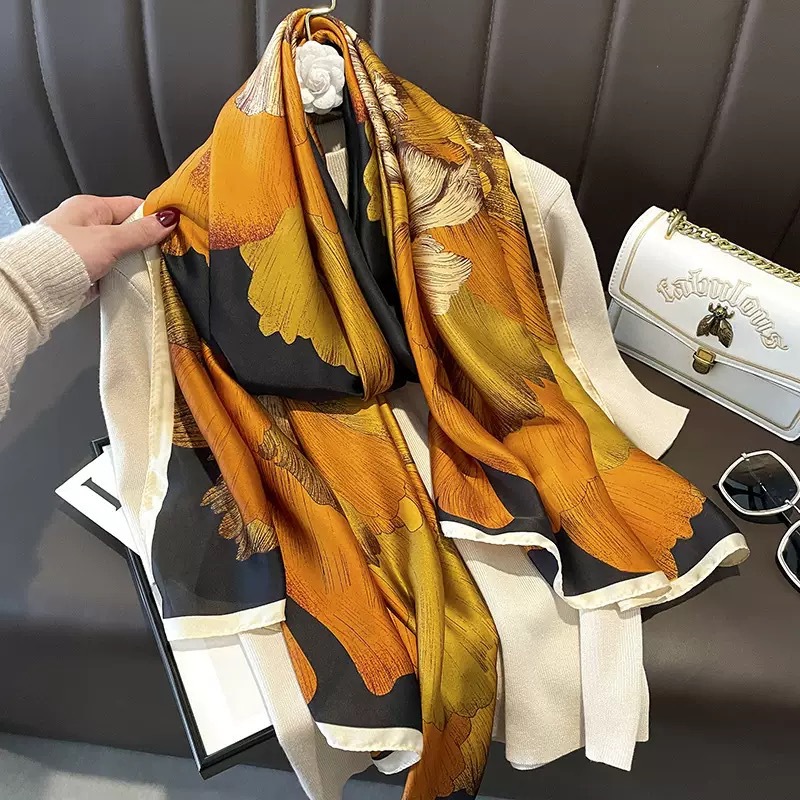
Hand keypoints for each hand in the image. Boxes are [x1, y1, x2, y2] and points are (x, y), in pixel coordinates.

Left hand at [41, 195, 179, 281]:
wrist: (35, 290)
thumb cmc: (62, 255)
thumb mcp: (109, 239)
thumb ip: (140, 232)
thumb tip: (167, 219)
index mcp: (90, 207)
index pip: (132, 206)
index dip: (155, 216)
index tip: (176, 227)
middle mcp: (89, 226)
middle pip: (130, 231)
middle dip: (150, 243)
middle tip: (172, 252)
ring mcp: (89, 250)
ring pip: (125, 254)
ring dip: (139, 263)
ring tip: (159, 269)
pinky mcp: (90, 273)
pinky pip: (117, 272)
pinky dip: (128, 277)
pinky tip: (141, 282)